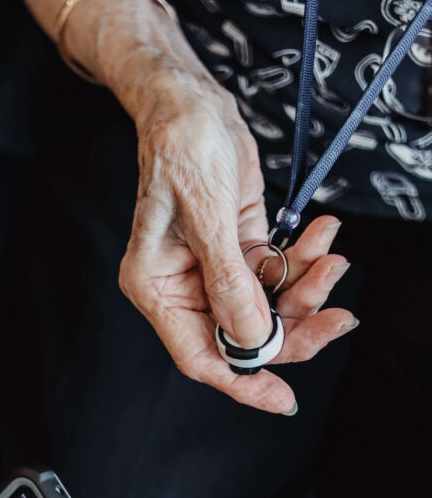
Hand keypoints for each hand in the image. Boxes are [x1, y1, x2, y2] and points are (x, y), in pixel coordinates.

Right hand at [119, 77, 357, 413]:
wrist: (190, 99)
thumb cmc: (182, 147)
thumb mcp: (206, 215)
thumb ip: (229, 280)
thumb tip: (254, 338)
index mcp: (158, 288)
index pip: (200, 355)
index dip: (242, 381)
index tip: (282, 399)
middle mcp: (184, 287)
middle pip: (243, 334)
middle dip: (294, 328)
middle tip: (338, 318)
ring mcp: (213, 269)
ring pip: (268, 305)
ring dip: (307, 287)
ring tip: (332, 258)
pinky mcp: (239, 248)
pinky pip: (278, 271)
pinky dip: (305, 258)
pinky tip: (322, 235)